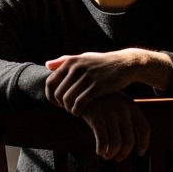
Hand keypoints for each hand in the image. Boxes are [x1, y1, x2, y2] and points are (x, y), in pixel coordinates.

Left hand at [44, 48, 172, 114]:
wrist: (126, 64)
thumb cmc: (102, 63)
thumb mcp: (83, 57)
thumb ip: (64, 60)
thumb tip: (47, 65)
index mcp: (70, 62)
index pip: (50, 83)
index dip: (50, 96)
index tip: (57, 103)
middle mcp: (76, 68)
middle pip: (58, 93)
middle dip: (60, 105)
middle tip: (66, 109)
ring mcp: (86, 77)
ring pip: (67, 99)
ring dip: (68, 109)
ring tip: (73, 111)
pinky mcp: (97, 87)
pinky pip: (79, 103)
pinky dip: (76, 111)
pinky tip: (79, 114)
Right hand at [75, 93, 150, 159]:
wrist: (80, 87)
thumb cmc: (100, 99)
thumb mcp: (117, 103)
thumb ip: (125, 117)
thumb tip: (130, 142)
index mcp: (131, 106)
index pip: (144, 129)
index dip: (144, 143)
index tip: (139, 153)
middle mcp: (123, 111)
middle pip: (129, 140)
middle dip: (124, 153)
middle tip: (118, 158)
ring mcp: (110, 115)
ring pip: (116, 144)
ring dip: (112, 154)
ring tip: (106, 156)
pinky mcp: (96, 119)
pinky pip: (103, 142)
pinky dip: (102, 150)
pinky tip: (99, 152)